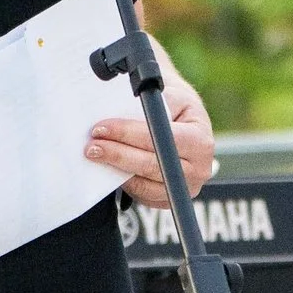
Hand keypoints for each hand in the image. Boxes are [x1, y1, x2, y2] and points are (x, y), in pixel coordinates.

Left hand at [85, 49, 215, 199]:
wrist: (182, 117)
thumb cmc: (174, 103)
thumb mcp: (168, 93)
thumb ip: (148, 104)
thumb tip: (116, 111)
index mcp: (201, 140)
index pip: (160, 139)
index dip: (128, 134)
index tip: (102, 128)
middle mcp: (199, 168)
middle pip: (151, 166)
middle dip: (116, 154)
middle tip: (91, 145)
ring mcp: (186, 187)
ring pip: (144, 185)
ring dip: (115, 170)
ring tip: (95, 155)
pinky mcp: (169, 199)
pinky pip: (142, 196)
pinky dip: (123, 182)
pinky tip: (109, 168)